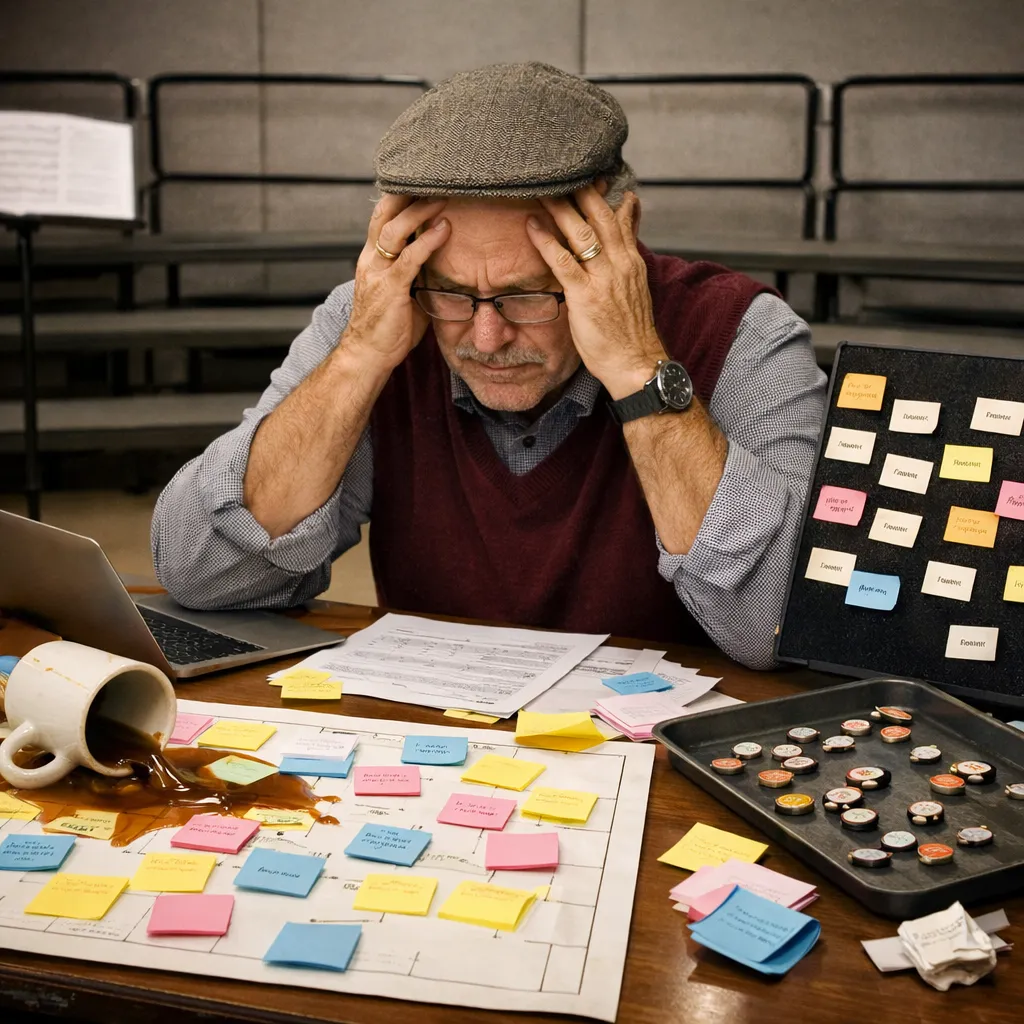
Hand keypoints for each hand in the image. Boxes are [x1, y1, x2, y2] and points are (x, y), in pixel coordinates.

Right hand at [342, 195, 450, 369]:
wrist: (367, 355)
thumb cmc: (387, 328)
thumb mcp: (403, 293)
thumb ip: (416, 274)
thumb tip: (441, 263)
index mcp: (372, 258)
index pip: (382, 218)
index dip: (399, 197)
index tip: (423, 183)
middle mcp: (371, 259)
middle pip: (385, 214)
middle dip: (408, 193)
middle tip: (436, 179)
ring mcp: (379, 272)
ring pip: (396, 229)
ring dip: (421, 211)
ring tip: (444, 197)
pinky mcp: (390, 288)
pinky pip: (410, 257)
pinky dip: (429, 240)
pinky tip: (445, 230)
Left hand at [526, 187, 666, 398]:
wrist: (636, 363)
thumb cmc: (629, 329)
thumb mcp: (634, 283)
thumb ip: (627, 247)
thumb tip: (630, 211)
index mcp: (631, 260)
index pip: (616, 216)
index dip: (597, 193)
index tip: (582, 174)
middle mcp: (620, 263)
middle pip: (598, 216)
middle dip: (577, 191)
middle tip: (554, 171)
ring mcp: (604, 279)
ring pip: (580, 233)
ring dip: (558, 208)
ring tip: (538, 189)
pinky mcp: (586, 296)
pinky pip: (564, 262)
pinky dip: (546, 241)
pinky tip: (532, 226)